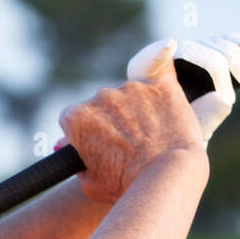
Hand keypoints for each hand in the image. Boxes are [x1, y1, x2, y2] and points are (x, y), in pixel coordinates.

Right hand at [57, 41, 205, 205]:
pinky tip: (165, 52)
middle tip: (127, 145)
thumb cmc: (125, 185)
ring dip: (135, 108)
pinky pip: (160, 63)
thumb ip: (79, 161)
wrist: (166, 177)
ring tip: (151, 135)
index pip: (73, 118)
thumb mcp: (88, 182)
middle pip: (101, 104)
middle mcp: (101, 97)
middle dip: (110, 120)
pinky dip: (161, 61)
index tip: (97, 146)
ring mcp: (132, 88)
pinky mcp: (162, 85)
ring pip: (129, 93)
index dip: (85, 133)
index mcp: (77, 119)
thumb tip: (76, 150)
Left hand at [128, 32, 239, 145]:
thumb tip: (223, 98)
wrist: (180, 140)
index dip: (157, 53)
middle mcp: (166, 59)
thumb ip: (198, 122)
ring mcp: (190, 51)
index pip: (148, 61)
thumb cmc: (172, 143)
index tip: (169, 47)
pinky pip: (229, 40)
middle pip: (194, 50)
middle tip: (235, 97)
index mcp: (145, 78)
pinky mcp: (211, 48)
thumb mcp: (181, 141)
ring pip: (217, 45)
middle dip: (219, 69)